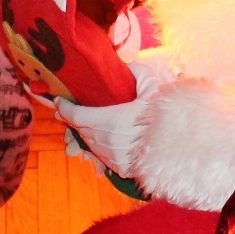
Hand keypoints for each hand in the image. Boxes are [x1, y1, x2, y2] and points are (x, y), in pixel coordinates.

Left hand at [52, 60, 164, 176]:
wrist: (176, 149)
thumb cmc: (164, 118)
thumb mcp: (153, 89)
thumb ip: (138, 74)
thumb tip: (127, 66)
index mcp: (110, 121)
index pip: (77, 115)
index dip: (65, 108)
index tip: (58, 101)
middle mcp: (105, 141)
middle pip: (80, 129)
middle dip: (71, 119)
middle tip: (64, 111)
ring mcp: (110, 157)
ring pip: (88, 143)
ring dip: (82, 134)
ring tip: (77, 126)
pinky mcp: (118, 168)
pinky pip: (98, 155)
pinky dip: (94, 146)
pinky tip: (95, 141)